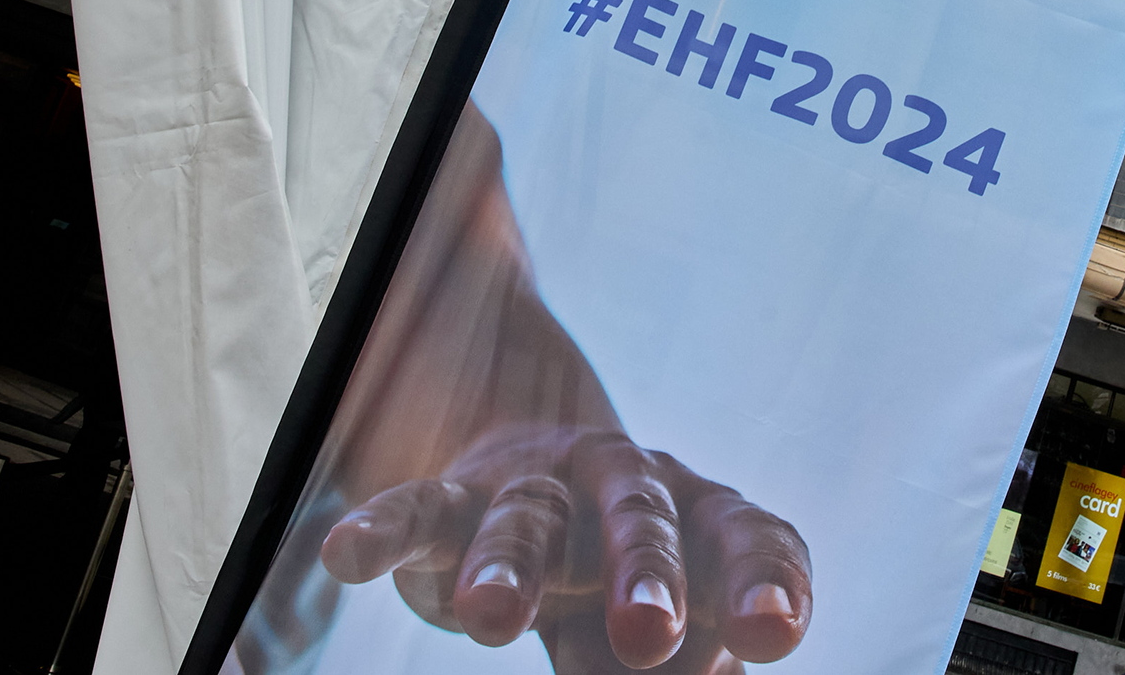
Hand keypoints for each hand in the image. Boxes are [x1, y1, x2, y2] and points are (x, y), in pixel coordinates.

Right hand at [321, 424, 811, 671]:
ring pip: (528, 517)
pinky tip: (348, 558)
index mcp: (698, 516)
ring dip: (510, 564)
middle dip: (645, 575)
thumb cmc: (619, 576)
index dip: (762, 580)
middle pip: (641, 517)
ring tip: (491, 619)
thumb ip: (677, 658)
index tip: (776, 634)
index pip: (744, 538)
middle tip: (649, 636)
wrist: (532, 468)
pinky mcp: (457, 498)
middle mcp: (625, 486)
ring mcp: (539, 485)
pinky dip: (383, 529)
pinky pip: (419, 509)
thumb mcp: (658, 619)